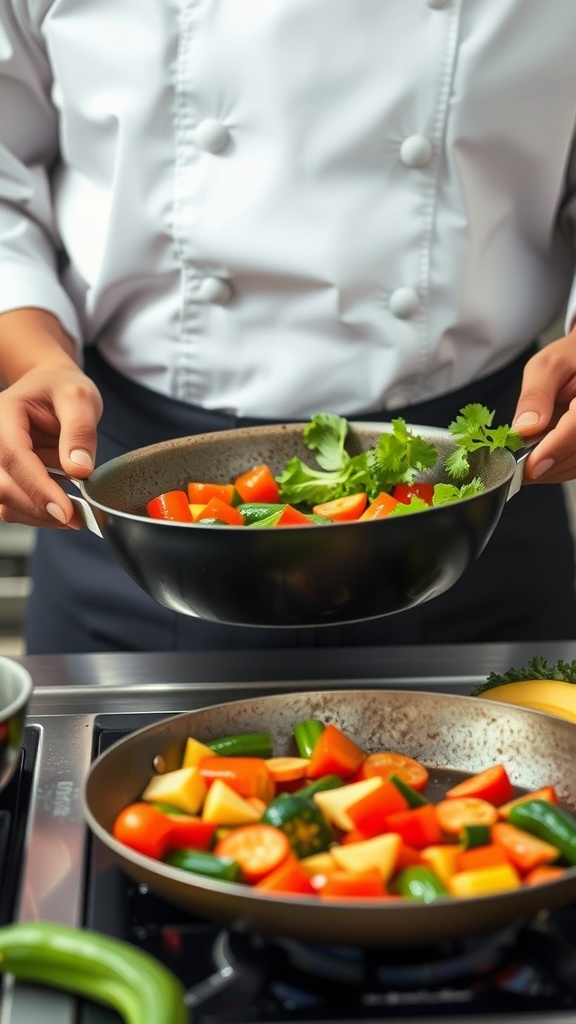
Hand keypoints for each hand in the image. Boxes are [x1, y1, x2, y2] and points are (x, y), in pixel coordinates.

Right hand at [0, 362, 102, 527]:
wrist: (50, 389)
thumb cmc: (62, 389)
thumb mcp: (80, 397)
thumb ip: (80, 430)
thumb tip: (79, 469)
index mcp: (3, 415)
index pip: (14, 457)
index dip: (38, 488)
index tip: (67, 512)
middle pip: (4, 486)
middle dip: (41, 508)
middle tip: (80, 519)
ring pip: (5, 502)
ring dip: (40, 516)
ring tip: (75, 515)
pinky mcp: (6, 477)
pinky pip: (14, 505)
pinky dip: (39, 513)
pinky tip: (63, 508)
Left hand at [512, 327, 575, 482]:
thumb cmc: (571, 359)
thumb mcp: (547, 366)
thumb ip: (536, 395)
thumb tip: (523, 429)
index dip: (554, 450)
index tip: (530, 467)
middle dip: (546, 466)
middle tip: (515, 467)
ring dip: (550, 471)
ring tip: (527, 459)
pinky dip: (557, 467)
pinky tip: (541, 458)